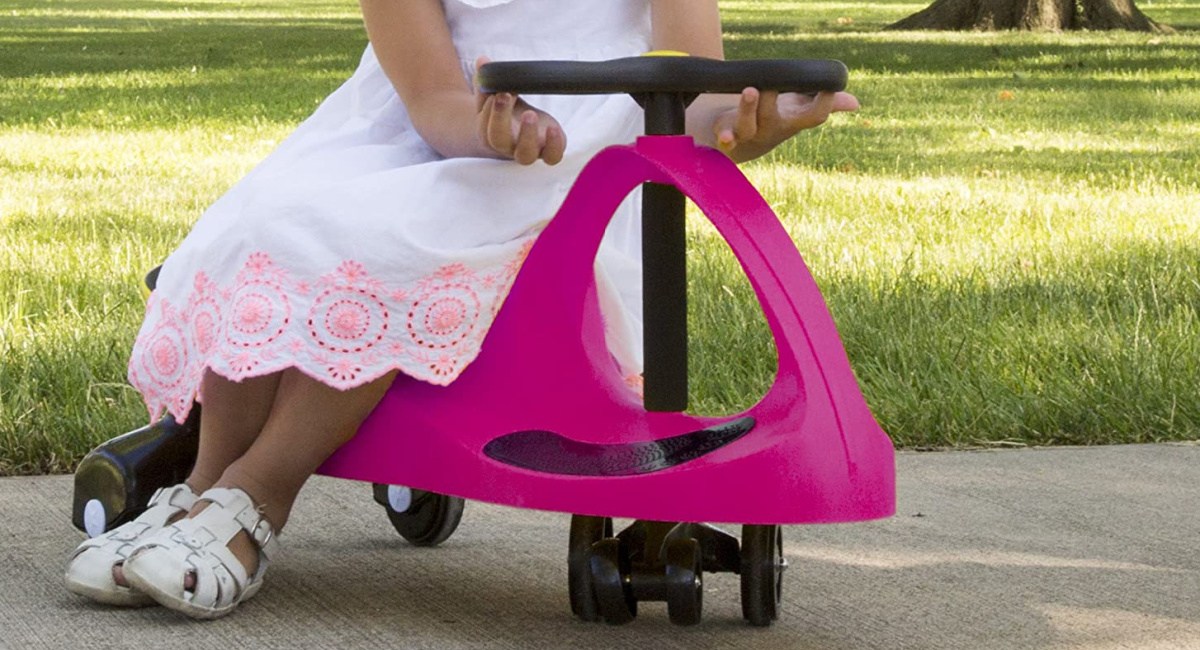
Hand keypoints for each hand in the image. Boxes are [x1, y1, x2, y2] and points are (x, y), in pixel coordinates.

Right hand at [474, 56, 566, 164]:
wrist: (522, 124)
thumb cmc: (506, 109)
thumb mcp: (496, 94)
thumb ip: (488, 80)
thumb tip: (483, 61)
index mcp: (489, 134)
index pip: (485, 128)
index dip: (491, 110)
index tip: (498, 90)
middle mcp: (507, 147)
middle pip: (498, 141)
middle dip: (500, 118)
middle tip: (505, 94)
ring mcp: (528, 151)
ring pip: (525, 155)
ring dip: (527, 135)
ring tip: (530, 113)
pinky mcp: (548, 151)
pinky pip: (552, 157)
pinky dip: (554, 145)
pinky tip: (553, 128)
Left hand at [712, 88, 858, 159]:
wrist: (743, 143)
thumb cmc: (777, 118)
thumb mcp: (800, 110)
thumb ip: (826, 104)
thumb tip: (855, 103)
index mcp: (793, 122)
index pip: (813, 116)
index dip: (824, 103)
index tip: (829, 87)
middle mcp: (772, 130)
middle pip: (775, 118)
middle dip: (771, 102)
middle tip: (770, 84)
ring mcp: (749, 134)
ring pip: (748, 124)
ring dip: (748, 108)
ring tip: (751, 90)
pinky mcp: (728, 134)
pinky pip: (727, 139)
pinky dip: (726, 138)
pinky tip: (724, 136)